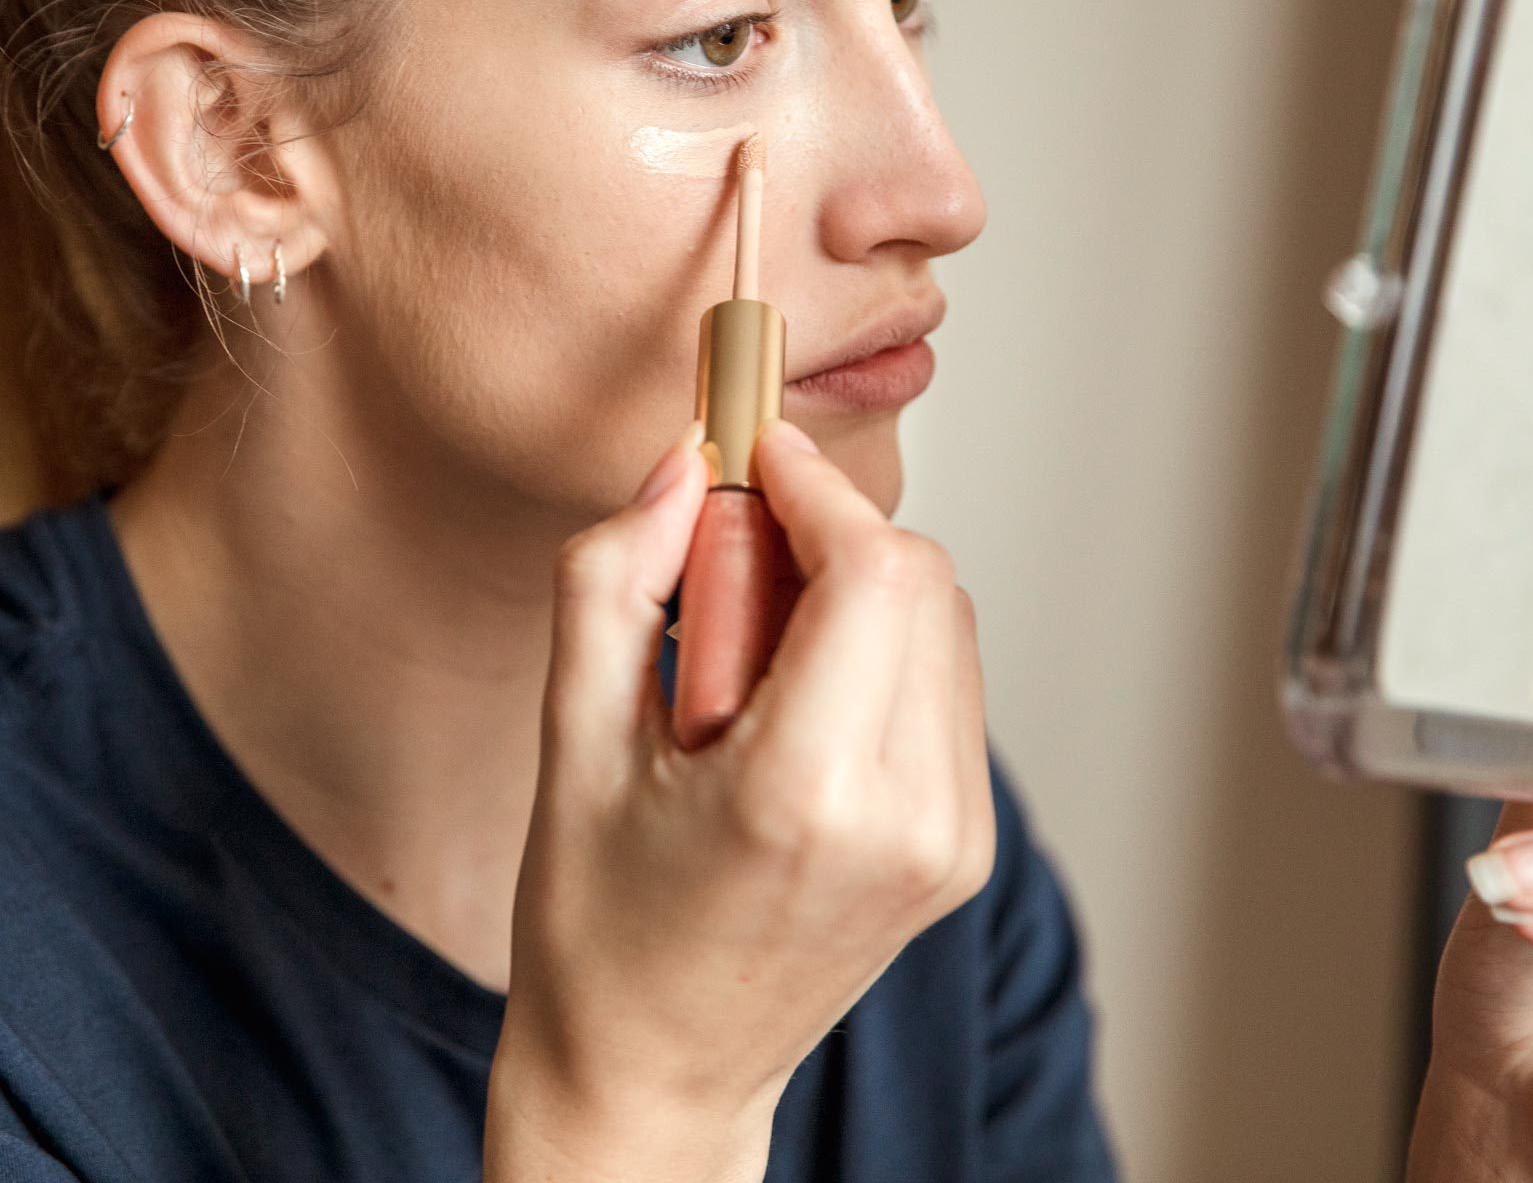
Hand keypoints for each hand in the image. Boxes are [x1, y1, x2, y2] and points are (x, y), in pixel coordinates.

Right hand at [484, 417, 993, 1180]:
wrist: (654, 1077)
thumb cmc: (596, 928)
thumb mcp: (570, 741)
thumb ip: (615, 579)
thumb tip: (680, 466)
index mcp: (804, 795)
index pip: (874, 571)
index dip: (816, 487)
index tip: (752, 456)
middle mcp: (906, 820)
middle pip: (920, 581)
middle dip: (824, 538)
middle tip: (721, 581)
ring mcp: (951, 842)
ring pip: (943, 624)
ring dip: (852, 593)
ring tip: (744, 668)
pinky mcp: (962, 850)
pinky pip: (944, 686)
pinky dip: (876, 654)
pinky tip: (787, 707)